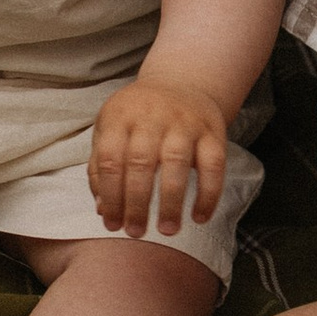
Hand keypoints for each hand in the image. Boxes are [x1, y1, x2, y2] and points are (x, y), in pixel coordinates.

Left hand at [89, 77, 230, 236]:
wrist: (181, 82)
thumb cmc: (138, 117)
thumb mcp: (111, 129)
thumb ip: (102, 168)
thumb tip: (103, 210)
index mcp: (120, 115)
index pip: (111, 159)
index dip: (110, 196)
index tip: (113, 225)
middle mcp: (152, 116)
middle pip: (140, 163)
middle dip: (137, 204)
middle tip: (136, 233)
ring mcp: (184, 121)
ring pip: (176, 163)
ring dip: (171, 202)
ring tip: (167, 231)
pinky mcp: (213, 130)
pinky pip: (214, 165)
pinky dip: (208, 194)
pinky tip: (199, 217)